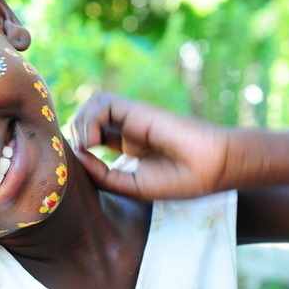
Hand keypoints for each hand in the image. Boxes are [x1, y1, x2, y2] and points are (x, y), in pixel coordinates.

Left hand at [71, 93, 253, 199]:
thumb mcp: (134, 185)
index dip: (81, 148)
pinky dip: (91, 119)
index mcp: (131, 145)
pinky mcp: (138, 109)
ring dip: (81, 123)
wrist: (211, 167)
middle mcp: (129, 128)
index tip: (82, 166)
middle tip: (84, 153)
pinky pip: (103, 102)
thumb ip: (104, 174)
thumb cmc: (180, 180)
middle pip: (89, 118)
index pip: (95, 136)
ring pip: (92, 105)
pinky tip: (95, 141)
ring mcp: (133, 117)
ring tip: (89, 146)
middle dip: (77, 133)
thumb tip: (78, 156)